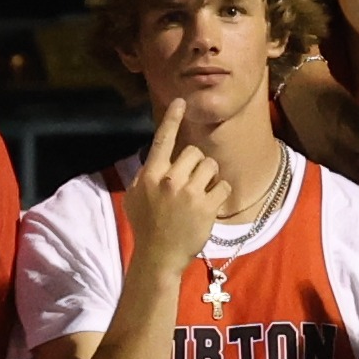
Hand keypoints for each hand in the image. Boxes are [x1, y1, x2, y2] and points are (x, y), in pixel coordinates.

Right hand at [114, 105, 227, 268]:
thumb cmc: (145, 226)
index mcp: (151, 174)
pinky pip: (224, 186)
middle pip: (194, 152)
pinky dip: (221, 194)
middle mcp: (170, 180)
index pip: (162, 140)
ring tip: (203, 192)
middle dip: (197, 164)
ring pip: (211, 165)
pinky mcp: (207, 207)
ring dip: (210, 176)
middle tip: (194, 181)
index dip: (172, 119)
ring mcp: (190, 193)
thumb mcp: (134, 197)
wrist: (159, 256)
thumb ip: (144, 175)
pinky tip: (212, 205)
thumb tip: (153, 159)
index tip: (181, 101)